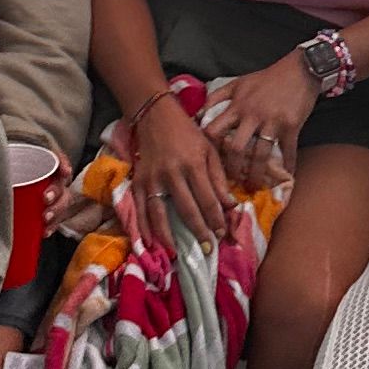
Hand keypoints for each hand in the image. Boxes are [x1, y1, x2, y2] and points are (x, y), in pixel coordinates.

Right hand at [133, 88, 236, 243]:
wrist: (155, 114)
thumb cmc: (188, 133)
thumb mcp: (210, 149)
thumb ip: (219, 178)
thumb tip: (230, 205)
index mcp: (194, 164)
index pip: (208, 199)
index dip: (216, 219)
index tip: (222, 234)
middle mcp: (172, 173)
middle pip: (186, 209)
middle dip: (198, 231)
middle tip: (207, 250)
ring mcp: (152, 178)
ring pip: (160, 213)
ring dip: (169, 236)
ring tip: (177, 254)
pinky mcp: (138, 181)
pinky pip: (139, 208)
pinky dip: (143, 228)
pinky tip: (149, 243)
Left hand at [205, 55, 313, 188]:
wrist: (299, 70)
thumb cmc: (267, 78)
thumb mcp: (238, 83)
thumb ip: (217, 97)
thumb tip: (198, 114)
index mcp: (237, 105)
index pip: (214, 130)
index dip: (209, 148)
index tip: (209, 161)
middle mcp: (252, 115)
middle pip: (235, 148)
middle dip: (231, 169)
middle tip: (231, 182)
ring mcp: (272, 122)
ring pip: (260, 154)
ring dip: (255, 174)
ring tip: (253, 186)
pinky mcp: (291, 126)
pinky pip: (288, 150)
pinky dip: (288, 165)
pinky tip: (286, 176)